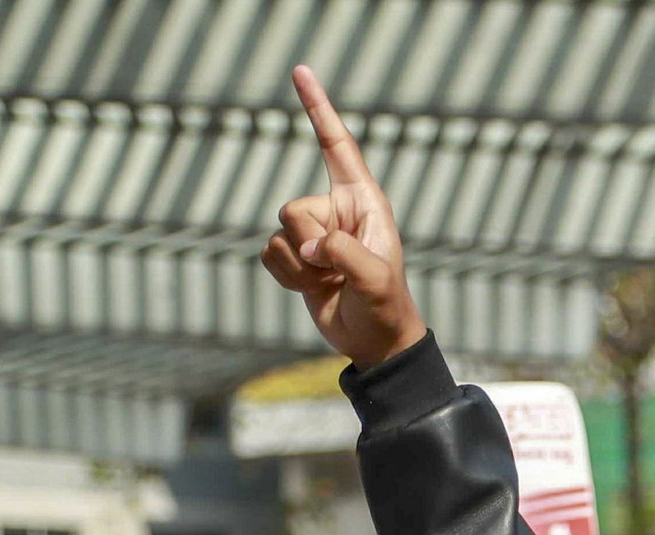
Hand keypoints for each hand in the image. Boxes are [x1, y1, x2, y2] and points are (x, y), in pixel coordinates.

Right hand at [260, 68, 426, 369]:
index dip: (318, 108)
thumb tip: (313, 244)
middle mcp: (335, 209)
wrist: (374, 342)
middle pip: (292, 208)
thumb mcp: (375, 280)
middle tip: (337, 270)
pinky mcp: (296, 257)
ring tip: (330, 282)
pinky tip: (314, 289)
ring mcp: (314, 233)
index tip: (301, 72)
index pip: (336, 145)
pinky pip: (269, 256)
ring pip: (279, 234)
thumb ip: (346, 254)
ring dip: (300, 267)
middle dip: (309, 245)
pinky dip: (287, 277)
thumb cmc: (385, 307)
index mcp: (362, 200)